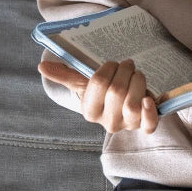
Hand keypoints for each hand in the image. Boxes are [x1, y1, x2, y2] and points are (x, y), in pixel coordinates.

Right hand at [38, 58, 159, 133]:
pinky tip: (147, 99)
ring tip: (137, 75)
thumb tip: (41, 66)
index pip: (99, 84)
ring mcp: (126, 125)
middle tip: (127, 65)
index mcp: (90, 111)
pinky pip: (149, 124)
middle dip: (125, 71)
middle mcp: (107, 122)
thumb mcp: (84, 83)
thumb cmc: (102, 92)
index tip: (112, 64)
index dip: (108, 68)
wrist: (121, 105)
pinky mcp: (144, 126)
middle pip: (117, 91)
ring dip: (138, 82)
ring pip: (133, 104)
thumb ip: (64, 75)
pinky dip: (150, 111)